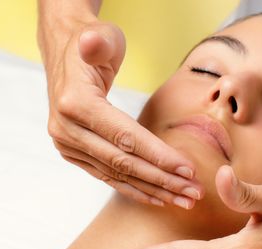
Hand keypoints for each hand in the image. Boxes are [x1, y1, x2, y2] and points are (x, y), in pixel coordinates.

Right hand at [42, 21, 202, 207]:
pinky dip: (135, 188)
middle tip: (195, 192)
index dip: (158, 155)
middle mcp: (66, 130)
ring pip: (117, 175)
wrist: (66, 55)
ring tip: (184, 200)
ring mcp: (68, 145)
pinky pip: (108, 177)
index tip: (189, 169)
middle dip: (163, 179)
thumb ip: (97, 41)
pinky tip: (158, 198)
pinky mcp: (75, 154)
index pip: (124, 136)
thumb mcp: (99, 36)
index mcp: (74, 104)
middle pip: (123, 162)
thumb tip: (90, 42)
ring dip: (153, 190)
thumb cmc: (93, 45)